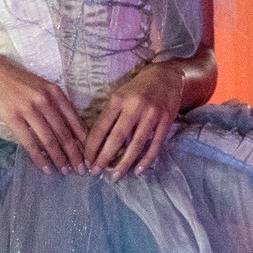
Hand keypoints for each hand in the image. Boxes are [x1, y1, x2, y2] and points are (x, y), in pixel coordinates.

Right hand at [0, 53, 85, 173]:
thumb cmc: (16, 80)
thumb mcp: (41, 87)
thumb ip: (55, 104)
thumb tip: (69, 128)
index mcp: (55, 93)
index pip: (75, 121)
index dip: (84, 141)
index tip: (90, 154)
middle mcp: (45, 101)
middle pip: (65, 133)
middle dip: (75, 154)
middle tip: (81, 170)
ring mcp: (29, 109)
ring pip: (50, 140)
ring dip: (59, 159)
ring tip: (65, 171)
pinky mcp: (13, 117)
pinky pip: (30, 142)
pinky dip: (39, 158)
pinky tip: (45, 168)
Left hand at [83, 61, 185, 179]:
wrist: (166, 76)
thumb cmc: (137, 89)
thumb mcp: (119, 95)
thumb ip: (109, 115)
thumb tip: (96, 142)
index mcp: (118, 99)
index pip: (100, 127)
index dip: (92, 146)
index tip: (86, 160)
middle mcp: (134, 107)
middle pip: (117, 137)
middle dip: (104, 157)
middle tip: (96, 172)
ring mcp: (152, 114)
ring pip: (136, 144)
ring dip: (124, 163)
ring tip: (115, 176)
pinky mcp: (166, 121)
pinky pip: (155, 145)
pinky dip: (146, 160)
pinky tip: (137, 171)